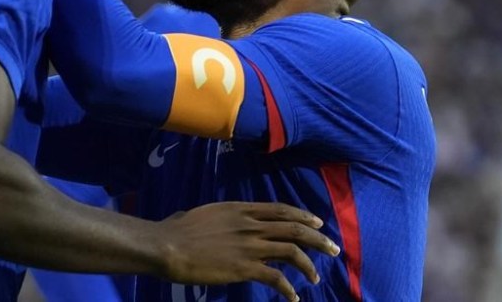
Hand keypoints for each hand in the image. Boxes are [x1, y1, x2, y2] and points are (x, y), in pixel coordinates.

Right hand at [156, 202, 339, 300]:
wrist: (169, 246)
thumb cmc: (177, 230)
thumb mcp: (201, 214)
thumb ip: (212, 217)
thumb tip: (196, 217)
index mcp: (240, 209)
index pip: (280, 210)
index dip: (302, 215)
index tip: (317, 222)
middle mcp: (250, 224)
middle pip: (294, 228)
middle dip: (318, 238)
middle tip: (333, 248)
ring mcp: (250, 245)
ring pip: (292, 250)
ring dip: (309, 264)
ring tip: (316, 276)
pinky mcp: (246, 267)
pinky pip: (277, 278)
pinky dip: (289, 289)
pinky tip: (293, 298)